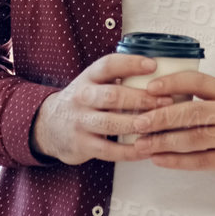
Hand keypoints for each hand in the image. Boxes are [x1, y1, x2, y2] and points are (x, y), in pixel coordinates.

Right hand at [31, 54, 170, 165]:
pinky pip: (109, 150)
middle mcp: (82, 97)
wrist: (49, 126)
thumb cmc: (83, 102)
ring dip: (137, 124)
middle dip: (141, 98)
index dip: (130, 64)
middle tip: (166, 101)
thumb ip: (118, 77)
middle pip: (112, 95)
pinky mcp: (82, 145)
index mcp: (88, 78)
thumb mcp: (92, 83)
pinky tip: (147, 149)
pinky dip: (130, 151)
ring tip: (159, 125)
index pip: (108, 65)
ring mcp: (80, 122)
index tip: (153, 65)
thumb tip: (160, 71)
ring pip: (110, 123)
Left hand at [131, 71, 214, 184]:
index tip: (150, 88)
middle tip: (138, 122)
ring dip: (163, 142)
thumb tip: (162, 100)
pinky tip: (158, 160)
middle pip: (191, 112)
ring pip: (192, 139)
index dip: (173, 83)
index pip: (198, 81)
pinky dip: (176, 161)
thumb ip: (205, 100)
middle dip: (160, 117)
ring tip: (141, 144)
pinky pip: (199, 161)